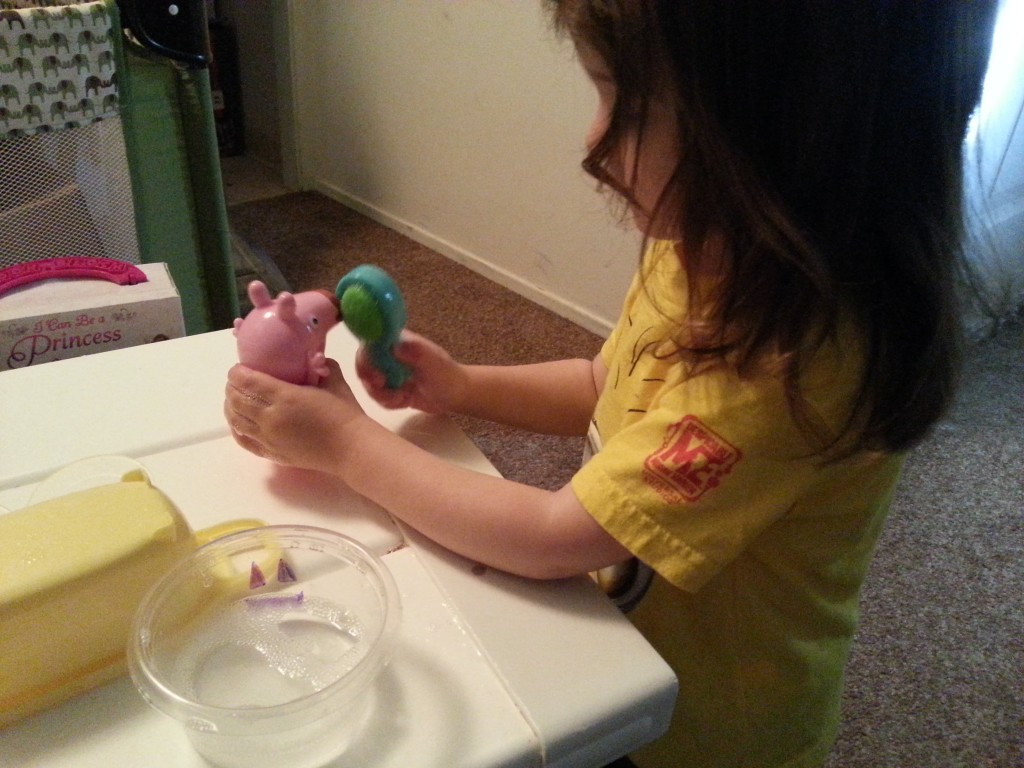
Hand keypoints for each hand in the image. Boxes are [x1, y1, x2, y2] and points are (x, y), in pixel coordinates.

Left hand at [224, 360, 363, 471]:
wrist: (351, 449)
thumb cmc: (345, 414)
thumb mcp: (334, 381)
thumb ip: (320, 366)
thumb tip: (312, 357)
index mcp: (285, 397)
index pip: (247, 381)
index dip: (237, 372)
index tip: (239, 368)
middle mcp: (270, 418)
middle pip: (237, 400)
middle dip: (232, 387)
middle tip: (236, 381)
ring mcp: (269, 438)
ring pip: (236, 420)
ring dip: (230, 407)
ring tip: (234, 400)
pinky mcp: (272, 453)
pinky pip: (244, 441)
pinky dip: (236, 429)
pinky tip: (238, 423)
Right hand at [356, 331, 466, 413]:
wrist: (455, 395)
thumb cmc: (447, 375)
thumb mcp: (434, 363)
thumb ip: (416, 352)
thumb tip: (395, 345)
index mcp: (398, 341)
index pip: (371, 342)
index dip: (366, 357)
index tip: (376, 375)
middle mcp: (389, 354)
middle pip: (364, 363)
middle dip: (370, 379)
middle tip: (383, 388)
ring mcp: (388, 371)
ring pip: (369, 382)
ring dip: (381, 394)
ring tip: (402, 399)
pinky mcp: (390, 388)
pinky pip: (378, 396)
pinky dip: (388, 403)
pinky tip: (405, 402)